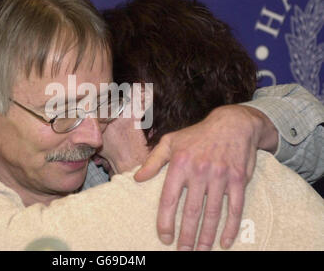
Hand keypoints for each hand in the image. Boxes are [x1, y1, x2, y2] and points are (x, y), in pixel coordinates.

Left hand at [134, 105, 277, 250]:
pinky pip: (235, 208)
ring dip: (206, 236)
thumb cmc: (197, 135)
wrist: (232, 124)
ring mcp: (220, 176)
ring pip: (213, 213)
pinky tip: (225, 241)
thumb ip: (153, 161)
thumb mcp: (170, 142)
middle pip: (191, 211)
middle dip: (187, 236)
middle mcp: (199, 171)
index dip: (165, 221)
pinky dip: (231, 227)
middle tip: (183, 252)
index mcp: (180, 164)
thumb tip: (137, 178)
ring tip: (201, 251)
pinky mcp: (238, 179)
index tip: (164, 238)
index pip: (169, 199)